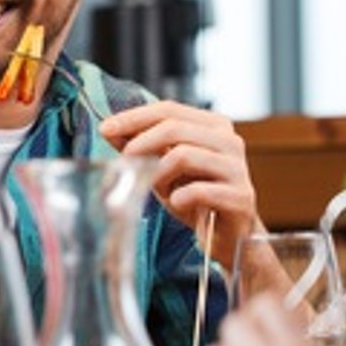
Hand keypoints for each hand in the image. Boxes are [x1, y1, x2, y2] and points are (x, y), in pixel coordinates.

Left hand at [101, 100, 259, 270]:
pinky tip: (178, 204)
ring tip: (160, 191)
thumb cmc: (196, 199)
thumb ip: (141, 147)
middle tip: (124, 160)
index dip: (134, 117)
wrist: (227, 235)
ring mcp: (237, 168)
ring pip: (184, 155)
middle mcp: (229, 141)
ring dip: (160, 174)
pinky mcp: (240, 197)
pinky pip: (199, 190)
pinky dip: (180, 197)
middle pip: (175, 128)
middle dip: (141, 143)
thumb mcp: (163, 169)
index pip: (169, 110)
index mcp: (213, 126)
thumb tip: (109, 129)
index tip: (106, 128)